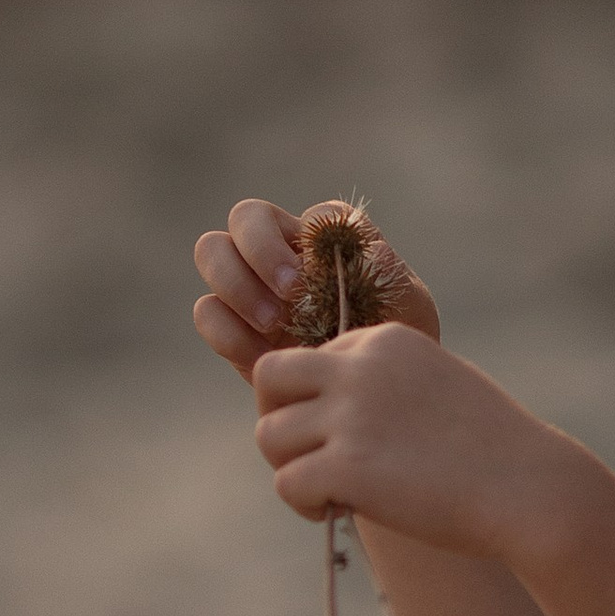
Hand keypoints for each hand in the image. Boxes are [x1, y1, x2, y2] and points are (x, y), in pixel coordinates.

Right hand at [192, 199, 439, 387]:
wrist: (367, 399)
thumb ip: (386, 274)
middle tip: (288, 298)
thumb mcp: (407, 306)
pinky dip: (227, 332)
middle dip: (259, 252)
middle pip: (245, 217)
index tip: (316, 280)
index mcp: (331, 236)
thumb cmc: (390, 343)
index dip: (312, 241)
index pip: (311, 217)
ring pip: (212, 251)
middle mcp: (286, 248)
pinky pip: (207, 311)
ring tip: (273, 327)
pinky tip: (262, 357)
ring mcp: (253, 283)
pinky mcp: (233, 323)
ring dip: (237, 287)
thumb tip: (364, 246)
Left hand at [249, 324, 579, 565]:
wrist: (529, 488)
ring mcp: (351, 414)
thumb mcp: (435, 386)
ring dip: (291, 466)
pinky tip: (334, 512)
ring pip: (269, 435)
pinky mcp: (347, 465)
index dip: (313, 401)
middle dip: (278, 418)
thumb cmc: (490, 448)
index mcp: (384, 339)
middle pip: (269, 378)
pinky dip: (304, 503)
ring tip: (328, 491)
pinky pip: (287, 482)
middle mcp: (361, 366)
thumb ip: (383, 384)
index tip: (344, 435)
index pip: (308, 357)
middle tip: (307, 457)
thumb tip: (324, 408)